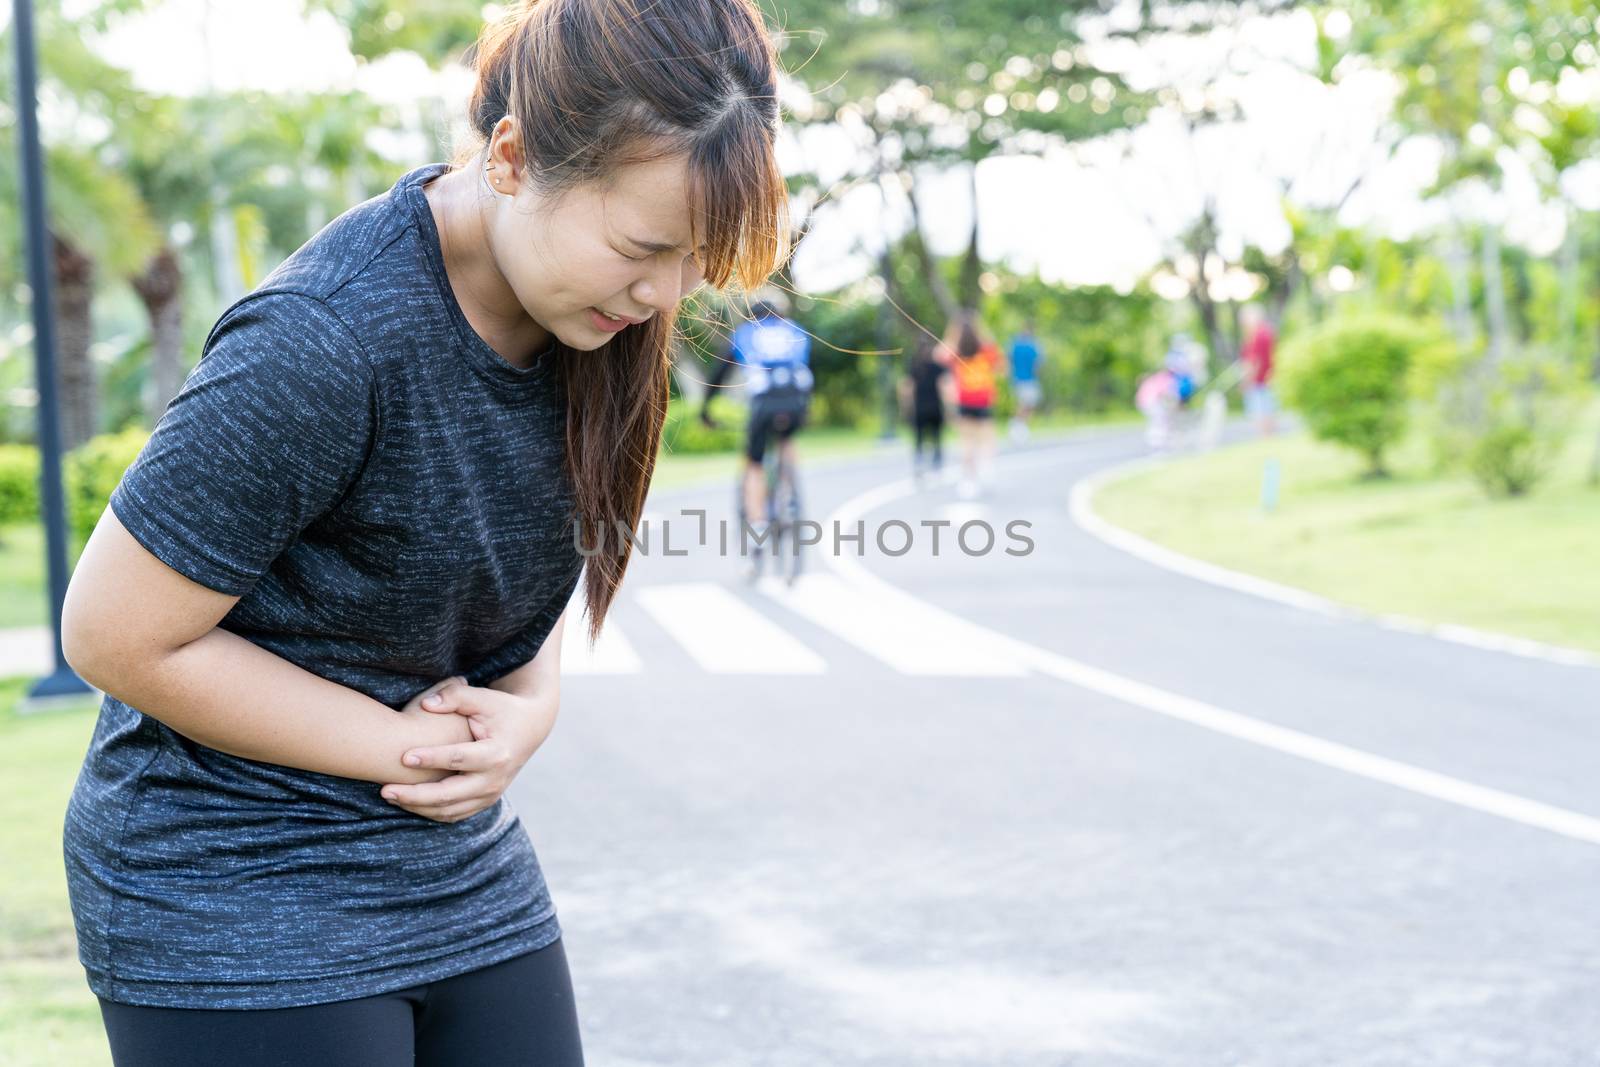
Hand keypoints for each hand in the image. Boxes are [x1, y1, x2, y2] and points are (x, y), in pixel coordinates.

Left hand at [380, 678, 558, 823]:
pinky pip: (453, 814)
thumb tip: (426, 704)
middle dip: (415, 795)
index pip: (459, 759)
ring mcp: (490, 794)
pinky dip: (429, 811)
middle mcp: (494, 780)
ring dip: (417, 806)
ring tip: (389, 795)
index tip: (403, 756)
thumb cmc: (501, 710)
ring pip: (449, 810)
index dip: (431, 759)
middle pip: (450, 795)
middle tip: (384, 790)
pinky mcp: (484, 801)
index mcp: (496, 753)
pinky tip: (406, 801)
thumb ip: (455, 697)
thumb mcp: (483, 698)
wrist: (529, 729)